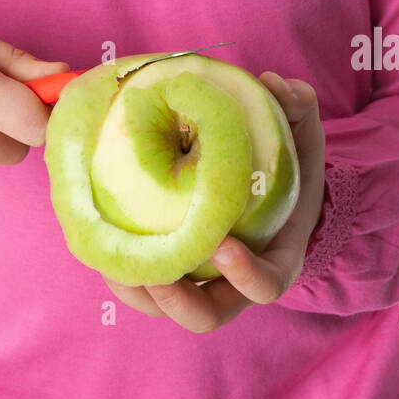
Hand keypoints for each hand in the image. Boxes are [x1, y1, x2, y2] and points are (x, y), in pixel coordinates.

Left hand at [100, 70, 325, 331]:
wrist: (265, 184)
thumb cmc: (284, 163)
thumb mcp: (300, 134)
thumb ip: (296, 107)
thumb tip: (275, 83)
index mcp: (275, 258)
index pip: (266, 285)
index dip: (246, 274)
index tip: (223, 244)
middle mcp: (235, 283)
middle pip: (206, 315)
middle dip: (176, 301)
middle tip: (153, 272)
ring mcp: (200, 282)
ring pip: (165, 308)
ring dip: (138, 293)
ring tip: (112, 263)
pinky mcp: (168, 266)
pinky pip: (142, 285)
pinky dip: (121, 272)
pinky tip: (98, 242)